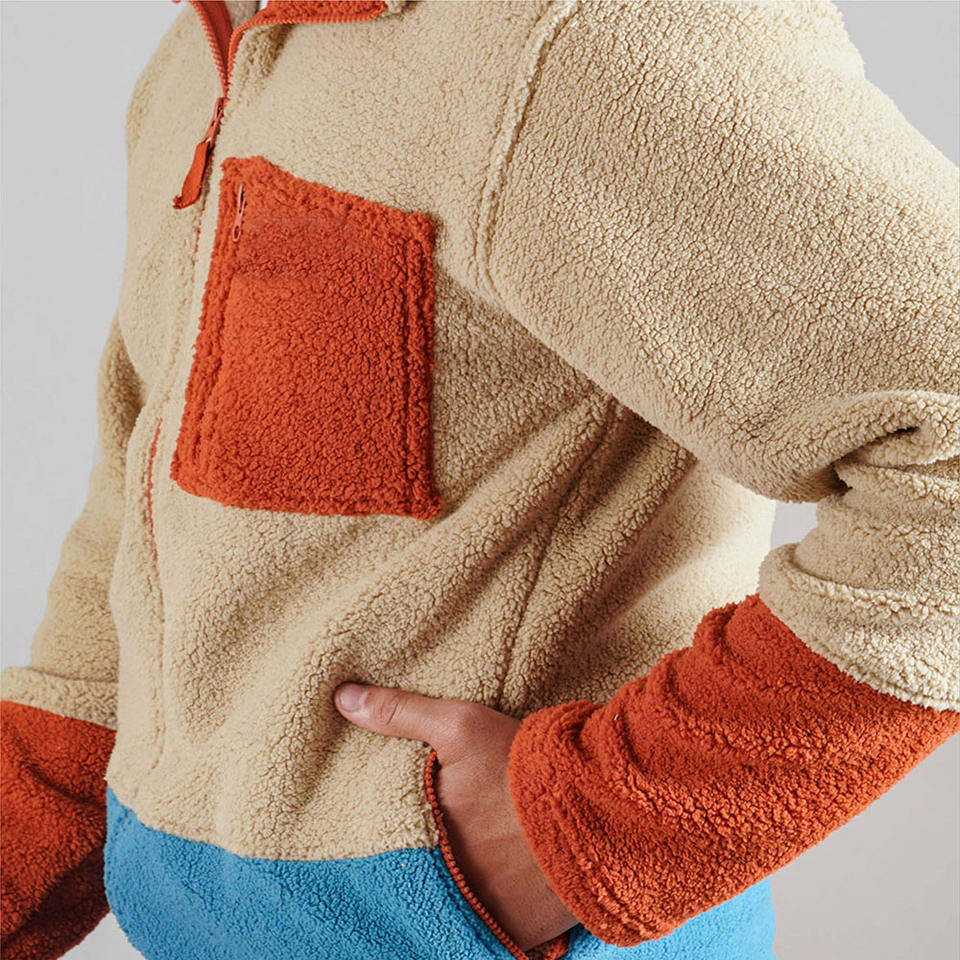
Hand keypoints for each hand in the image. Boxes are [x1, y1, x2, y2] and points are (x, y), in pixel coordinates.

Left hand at [334, 683, 576, 950]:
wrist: (599, 808)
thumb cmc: (522, 765)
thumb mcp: (459, 726)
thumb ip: (399, 713)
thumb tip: (342, 698)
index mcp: (426, 840)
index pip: (388, 851)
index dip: (390, 843)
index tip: (396, 834)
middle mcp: (449, 888)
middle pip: (423, 883)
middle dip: (425, 872)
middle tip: (438, 855)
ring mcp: (486, 916)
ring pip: (458, 909)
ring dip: (460, 894)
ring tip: (469, 874)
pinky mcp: (522, 935)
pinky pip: (496, 933)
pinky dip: (495, 916)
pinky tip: (501, 895)